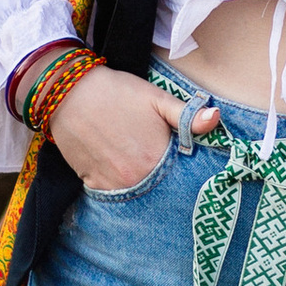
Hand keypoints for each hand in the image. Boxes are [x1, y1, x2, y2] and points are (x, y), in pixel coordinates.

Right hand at [49, 68, 217, 192]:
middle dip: (165, 182)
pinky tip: (122, 168)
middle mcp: (134, 179)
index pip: (181, 180)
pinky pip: (113, 194)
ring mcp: (111, 184)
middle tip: (160, 164)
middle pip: (158, 190)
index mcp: (155, 159)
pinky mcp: (91, 183)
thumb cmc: (117, 92)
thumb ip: (188, 114)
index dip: (185, 173)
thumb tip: (217, 119)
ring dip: (142, 185)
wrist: (68, 91)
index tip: (186, 167)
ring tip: (140, 165)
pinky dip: (120, 185)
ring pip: (135, 194)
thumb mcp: (156, 98)